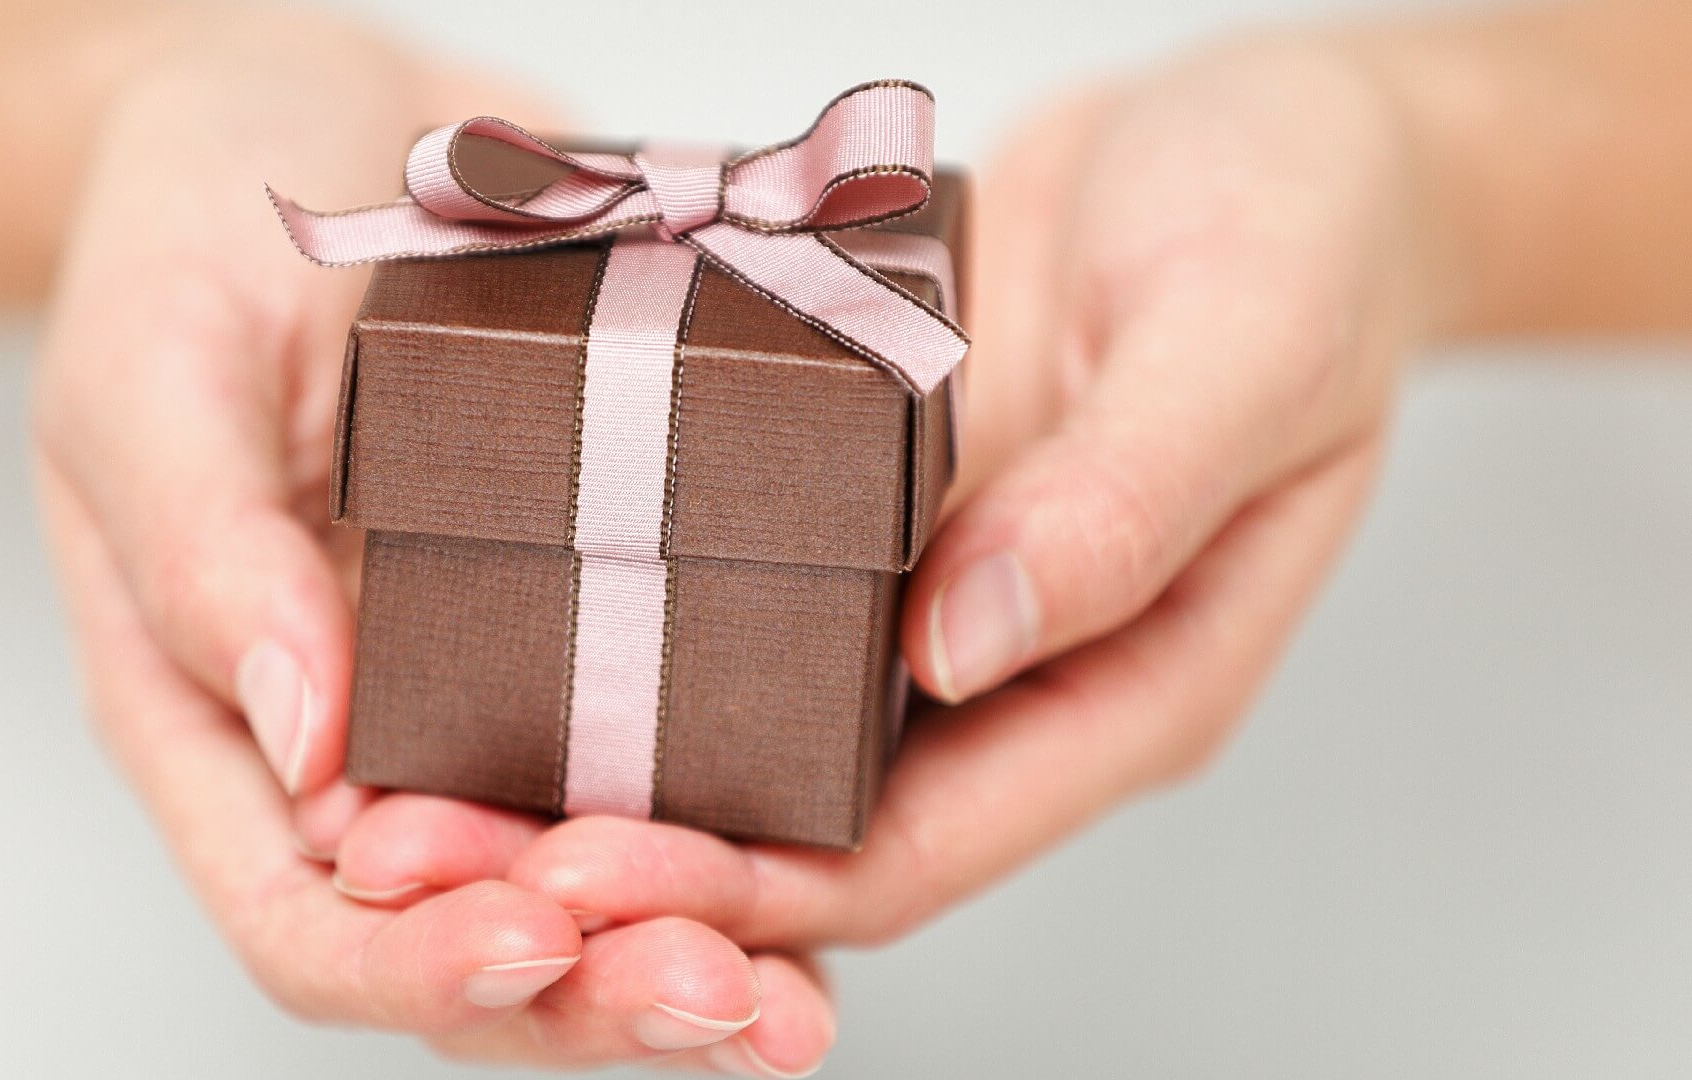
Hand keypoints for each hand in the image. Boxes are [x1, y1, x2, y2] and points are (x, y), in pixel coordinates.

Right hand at [33, 14, 833, 1071]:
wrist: (325, 115)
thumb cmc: (192, 229)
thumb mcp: (153, 362)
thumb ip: (202, 553)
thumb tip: (305, 749)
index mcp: (222, 708)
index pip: (304, 911)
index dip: (415, 960)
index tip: (536, 944)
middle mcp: (361, 729)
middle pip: (470, 933)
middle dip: (599, 993)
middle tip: (739, 1005)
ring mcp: (484, 681)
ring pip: (585, 877)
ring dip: (698, 945)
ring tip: (803, 993)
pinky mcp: (592, 611)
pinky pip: (667, 746)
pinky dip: (743, 815)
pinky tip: (826, 847)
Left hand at [331, 36, 1421, 951]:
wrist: (1256, 138)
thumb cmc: (1302, 236)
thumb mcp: (1248, 343)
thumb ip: (1126, 502)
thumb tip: (963, 644)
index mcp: (1121, 684)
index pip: (917, 848)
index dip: (752, 893)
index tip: (589, 877)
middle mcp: (1005, 666)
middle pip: (798, 819)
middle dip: (626, 850)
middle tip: (434, 843)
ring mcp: (925, 586)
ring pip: (743, 719)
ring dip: (594, 750)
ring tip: (428, 754)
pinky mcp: (869, 498)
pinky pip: (735, 579)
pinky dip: (627, 610)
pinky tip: (505, 594)